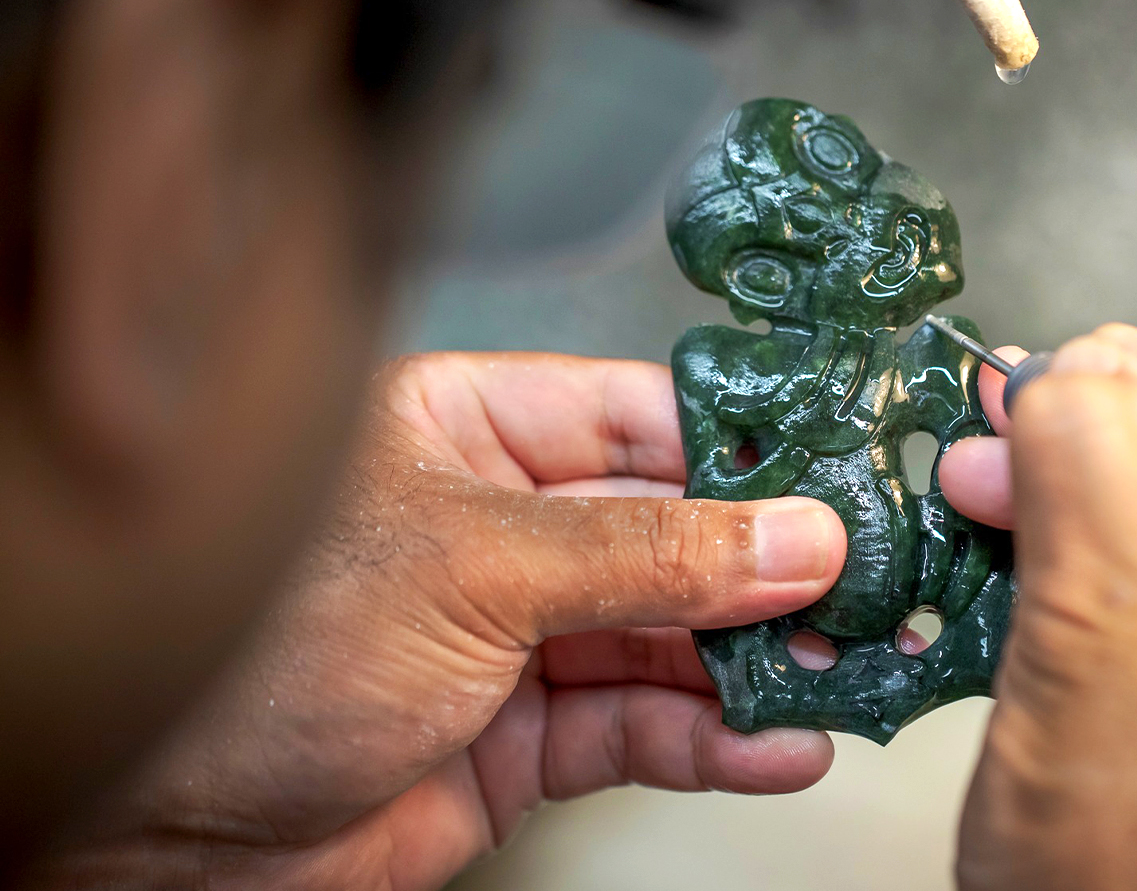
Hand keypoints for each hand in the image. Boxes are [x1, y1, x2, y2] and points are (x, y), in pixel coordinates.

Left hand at [31, 353, 844, 889]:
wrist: (159, 835)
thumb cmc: (259, 650)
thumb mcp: (476, 567)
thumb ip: (648, 554)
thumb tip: (789, 535)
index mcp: (467, 436)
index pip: (637, 416)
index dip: (744, 442)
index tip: (839, 465)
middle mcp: (498, 530)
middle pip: (671, 534)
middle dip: (765, 567)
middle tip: (863, 583)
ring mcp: (516, 639)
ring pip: (670, 639)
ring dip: (757, 661)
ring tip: (840, 671)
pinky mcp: (524, 742)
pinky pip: (643, 729)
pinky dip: (716, 740)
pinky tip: (777, 744)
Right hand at [938, 325, 1136, 890]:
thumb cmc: (1135, 877)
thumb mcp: (1102, 619)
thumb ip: (1094, 459)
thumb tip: (1077, 368)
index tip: (1085, 377)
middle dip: (1105, 443)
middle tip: (1008, 437)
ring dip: (1072, 504)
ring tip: (981, 498)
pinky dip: (1067, 571)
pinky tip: (1000, 565)